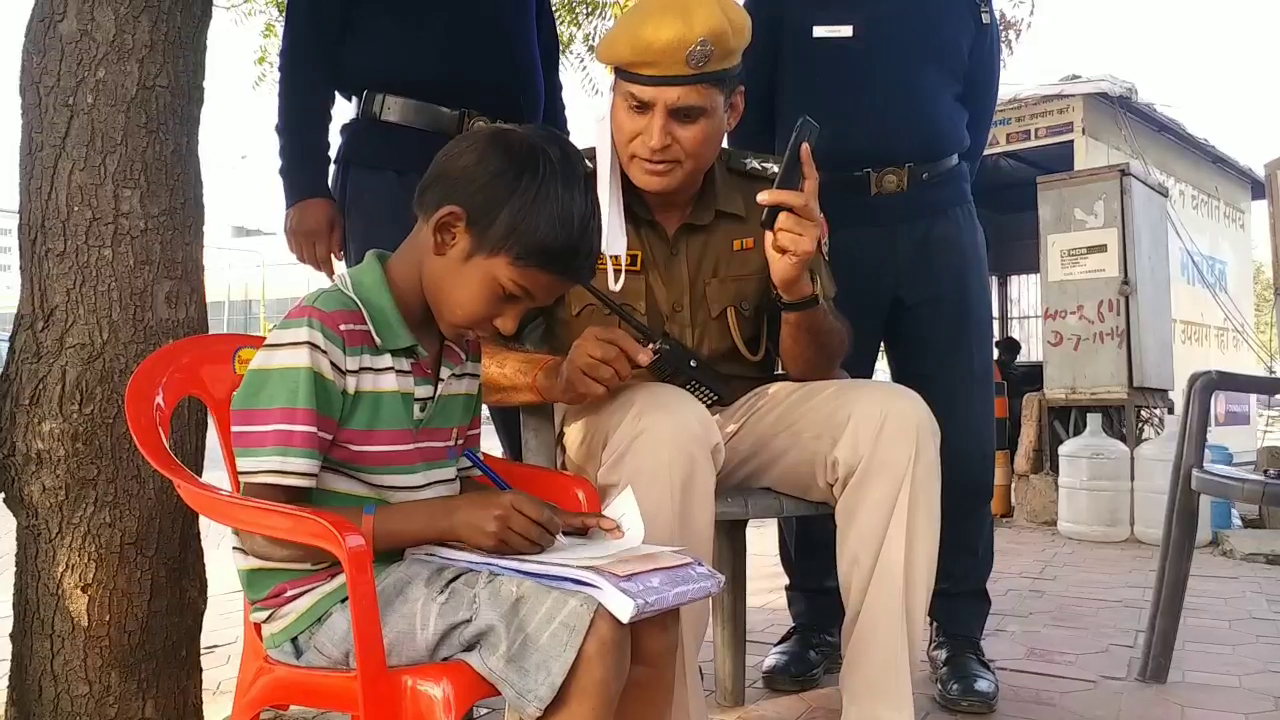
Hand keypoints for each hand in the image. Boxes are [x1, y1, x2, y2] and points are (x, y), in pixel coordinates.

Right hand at [285, 197, 343, 277]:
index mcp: (318, 234)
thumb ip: (337, 240)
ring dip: (310, 263)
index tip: (332, 277)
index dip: (328, 270)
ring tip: (318, 262)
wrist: (305, 192)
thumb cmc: (324, 206)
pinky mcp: (287, 233)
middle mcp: (304, 237)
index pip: (323, 259)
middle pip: (311, 261)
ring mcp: (293, 236)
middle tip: (326, 269)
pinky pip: (293, 250)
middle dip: (320, 268)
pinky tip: (307, 253)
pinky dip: (300, 255)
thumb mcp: (337, 221)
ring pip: (301, 258)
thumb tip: (338, 258)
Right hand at [446, 491, 620, 554]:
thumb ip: (532, 508)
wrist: (453, 516)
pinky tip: (520, 545)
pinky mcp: (495, 547)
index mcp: (514, 498)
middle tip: (551, 538)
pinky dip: (526, 552)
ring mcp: (501, 532)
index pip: (547, 515)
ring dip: (541, 547)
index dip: (559, 525)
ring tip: (535, 541)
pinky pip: (520, 553)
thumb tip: (558, 523)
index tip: (562, 529)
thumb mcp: (508, 497)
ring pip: (534, 546)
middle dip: (551, 538)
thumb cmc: (484, 504)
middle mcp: (508, 514)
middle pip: (543, 533)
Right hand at [537, 326, 653, 404]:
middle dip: (624, 370)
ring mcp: (576, 360)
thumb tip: (649, 356)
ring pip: (608, 374)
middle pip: (615, 356)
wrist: (560, 379)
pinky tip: (595, 388)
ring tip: (606, 381)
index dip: (635, 349)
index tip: (647, 360)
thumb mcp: (605, 351)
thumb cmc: (589, 365)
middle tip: (622, 376)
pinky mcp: (573, 379)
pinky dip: (602, 392)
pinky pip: (599, 389)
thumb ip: (626, 350)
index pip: (618, 336)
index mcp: (594, 332)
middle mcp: (583, 343)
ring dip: (613, 383)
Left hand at [755, 143, 822, 298]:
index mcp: (808, 210)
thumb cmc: (784, 248)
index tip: (803, 147)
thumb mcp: (779, 224)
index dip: (807, 164)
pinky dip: (777, 245)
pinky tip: (785, 251)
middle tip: (761, 198)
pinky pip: (782, 237)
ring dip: (776, 232)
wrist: (789, 276)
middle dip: (778, 197)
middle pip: (798, 199)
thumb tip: (769, 197)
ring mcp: (813, 233)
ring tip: (782, 242)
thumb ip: (780, 209)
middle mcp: (814, 219)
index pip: (810, 183)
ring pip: (784, 220)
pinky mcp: (807, 247)